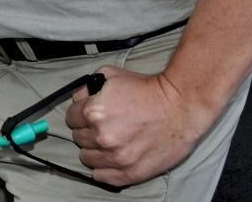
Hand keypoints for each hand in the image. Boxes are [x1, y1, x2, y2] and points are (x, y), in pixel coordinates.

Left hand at [64, 66, 213, 186]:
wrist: (180, 106)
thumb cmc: (148, 89)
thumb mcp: (111, 76)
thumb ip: (86, 88)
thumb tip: (77, 99)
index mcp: (94, 112)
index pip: (70, 118)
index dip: (79, 115)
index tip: (88, 115)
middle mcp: (102, 136)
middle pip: (78, 138)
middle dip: (87, 131)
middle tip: (103, 126)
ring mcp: (117, 157)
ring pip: (87, 158)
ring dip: (95, 150)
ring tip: (110, 141)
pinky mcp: (130, 172)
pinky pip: (101, 176)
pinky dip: (103, 169)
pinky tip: (110, 159)